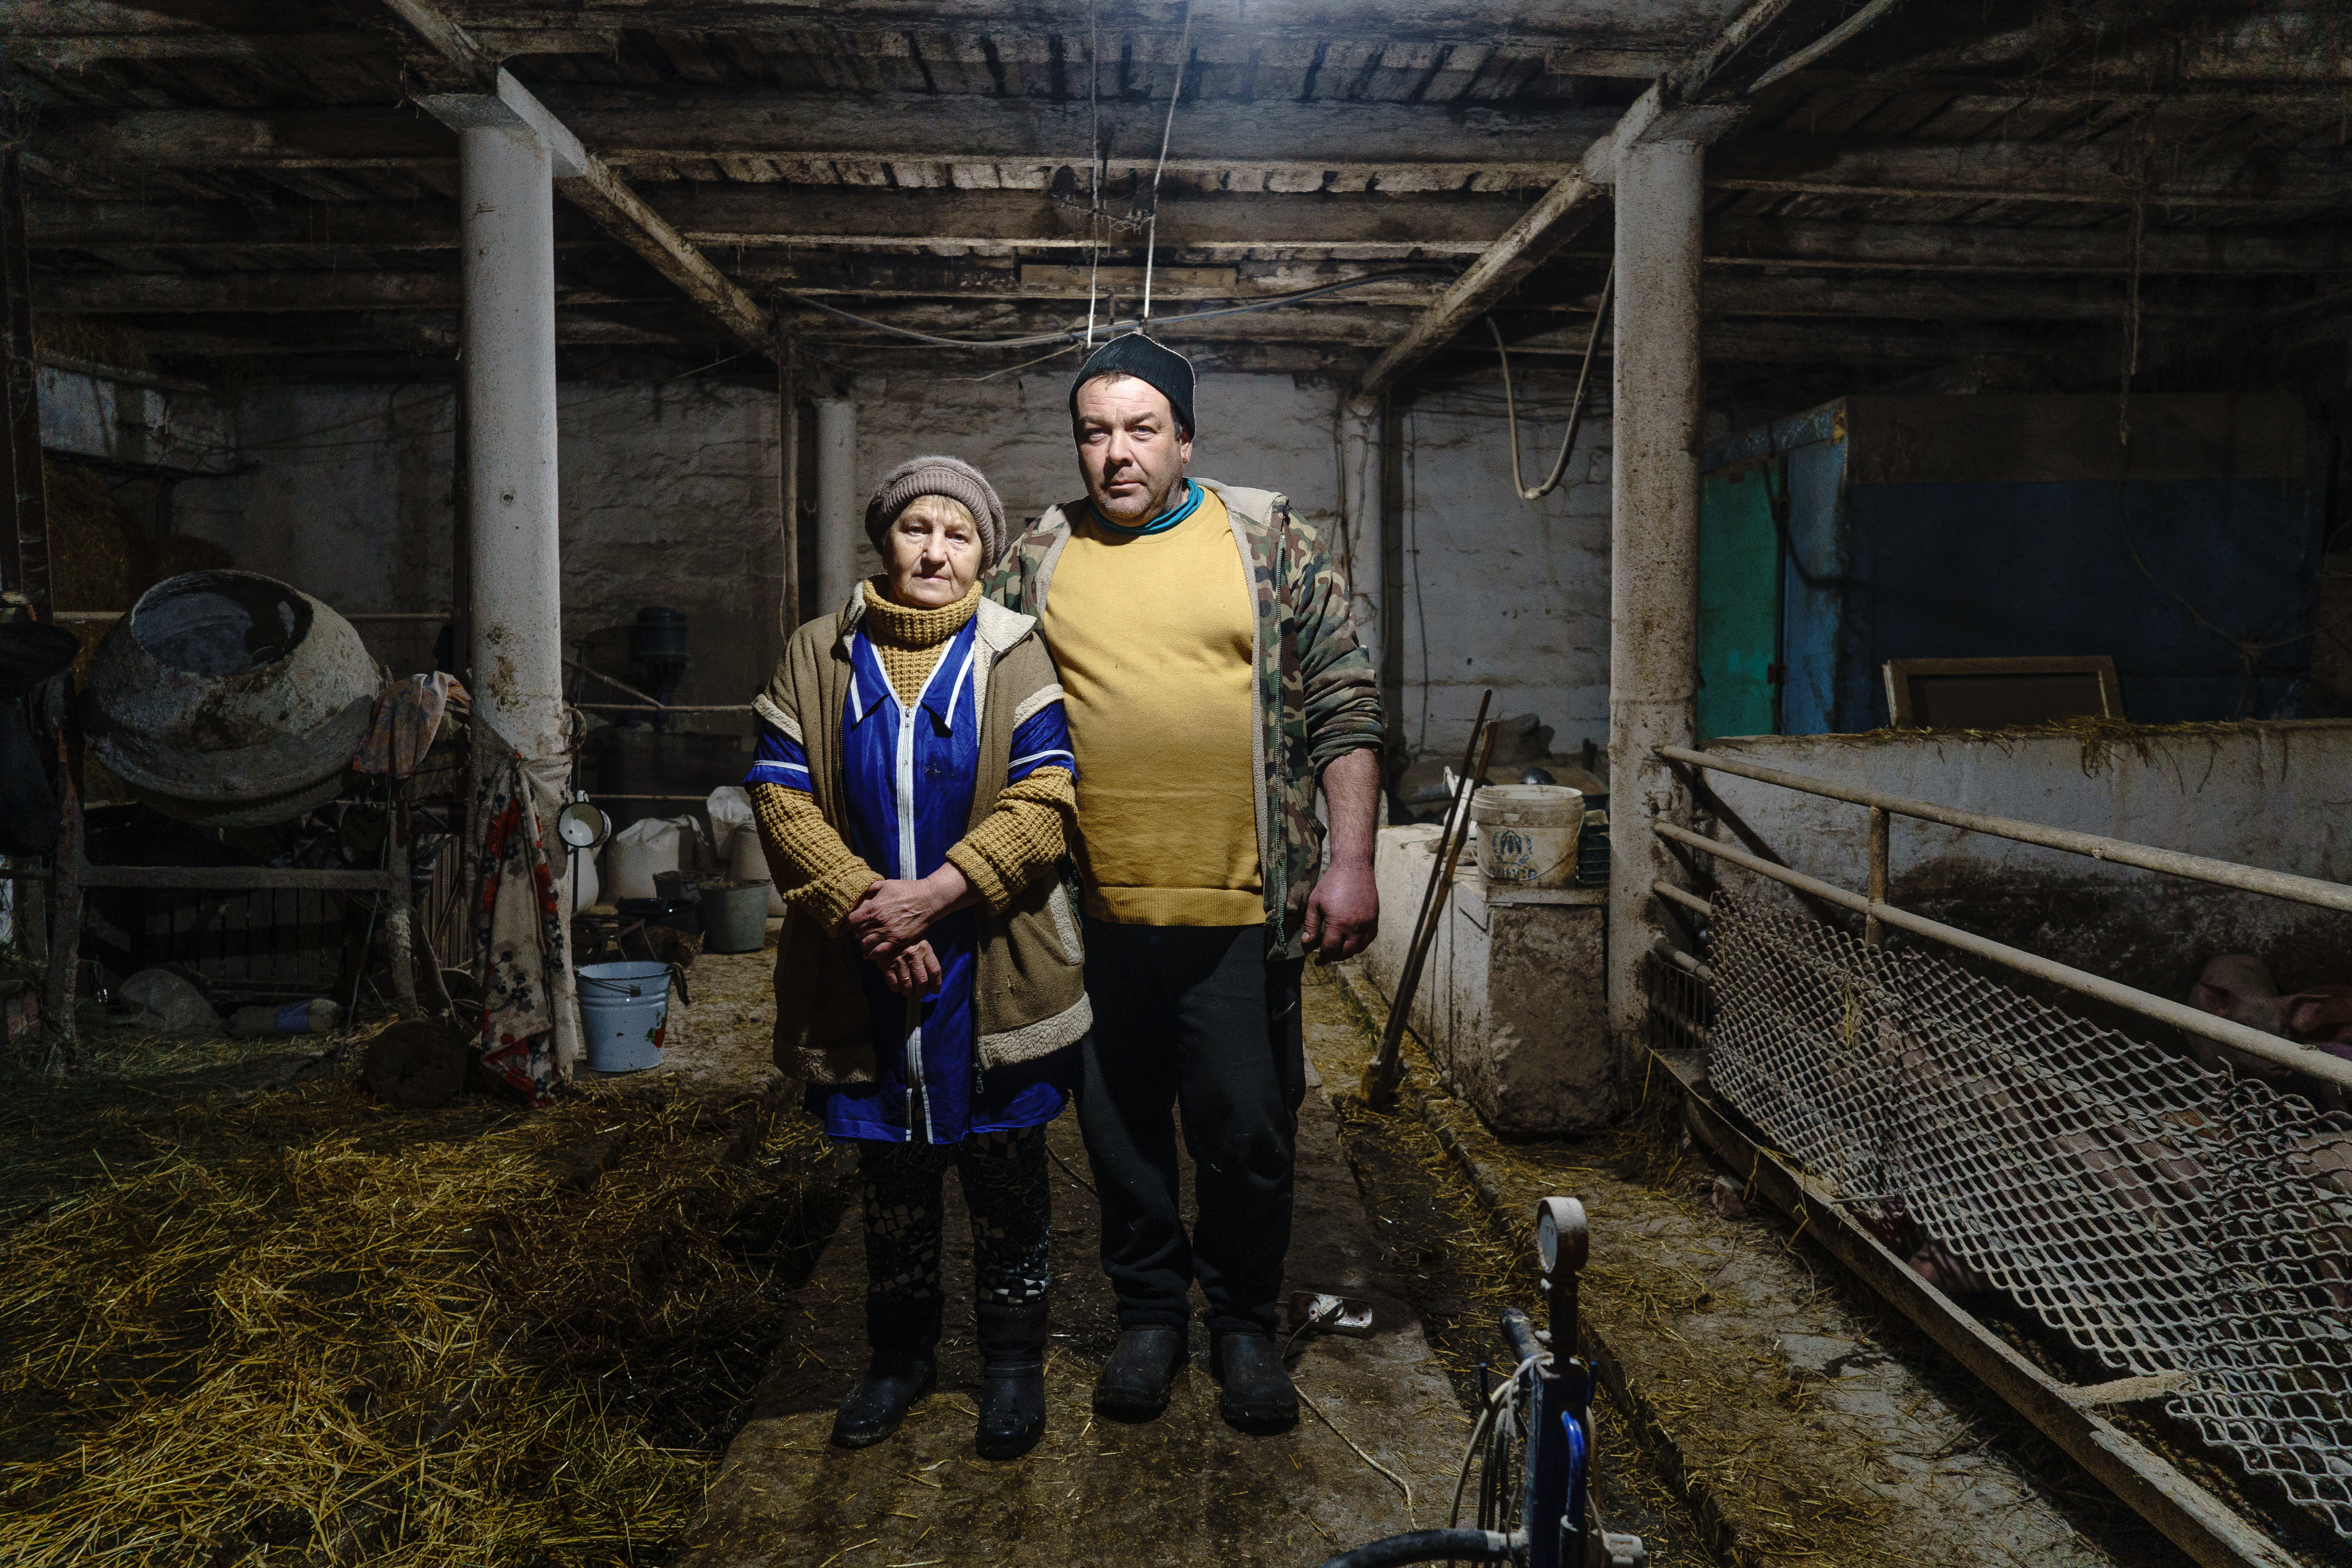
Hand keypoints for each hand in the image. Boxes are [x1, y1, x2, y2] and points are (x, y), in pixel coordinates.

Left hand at [847, 865, 974, 962]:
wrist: (928, 899)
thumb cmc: (907, 890)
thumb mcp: (887, 884)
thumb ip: (871, 889)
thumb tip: (862, 893)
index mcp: (873, 908)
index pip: (851, 921)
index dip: (851, 922)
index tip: (854, 922)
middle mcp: (877, 922)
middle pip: (857, 933)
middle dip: (857, 933)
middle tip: (861, 932)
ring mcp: (887, 933)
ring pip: (865, 944)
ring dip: (864, 943)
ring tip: (867, 941)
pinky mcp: (897, 941)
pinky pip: (878, 952)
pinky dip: (871, 954)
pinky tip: (869, 953)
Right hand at [883, 941, 941, 995]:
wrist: (888, 932)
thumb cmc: (908, 941)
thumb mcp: (921, 945)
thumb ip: (927, 961)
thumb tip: (931, 983)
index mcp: (924, 949)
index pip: (935, 971)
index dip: (936, 984)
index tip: (935, 991)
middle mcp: (913, 955)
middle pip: (921, 981)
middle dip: (921, 992)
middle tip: (919, 994)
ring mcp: (900, 960)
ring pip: (907, 985)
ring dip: (908, 991)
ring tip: (907, 991)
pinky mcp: (887, 965)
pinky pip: (893, 983)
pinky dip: (896, 988)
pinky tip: (897, 987)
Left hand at [1303, 856, 1377, 960]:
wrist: (1354, 868)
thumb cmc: (1331, 883)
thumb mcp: (1315, 903)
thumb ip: (1310, 925)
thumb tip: (1307, 943)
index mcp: (1339, 923)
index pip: (1330, 949)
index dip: (1322, 958)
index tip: (1317, 961)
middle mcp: (1355, 927)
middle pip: (1345, 953)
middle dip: (1334, 957)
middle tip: (1326, 956)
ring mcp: (1367, 924)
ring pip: (1358, 949)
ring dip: (1347, 953)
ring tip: (1337, 950)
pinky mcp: (1374, 919)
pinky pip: (1369, 940)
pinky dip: (1359, 945)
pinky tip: (1351, 942)